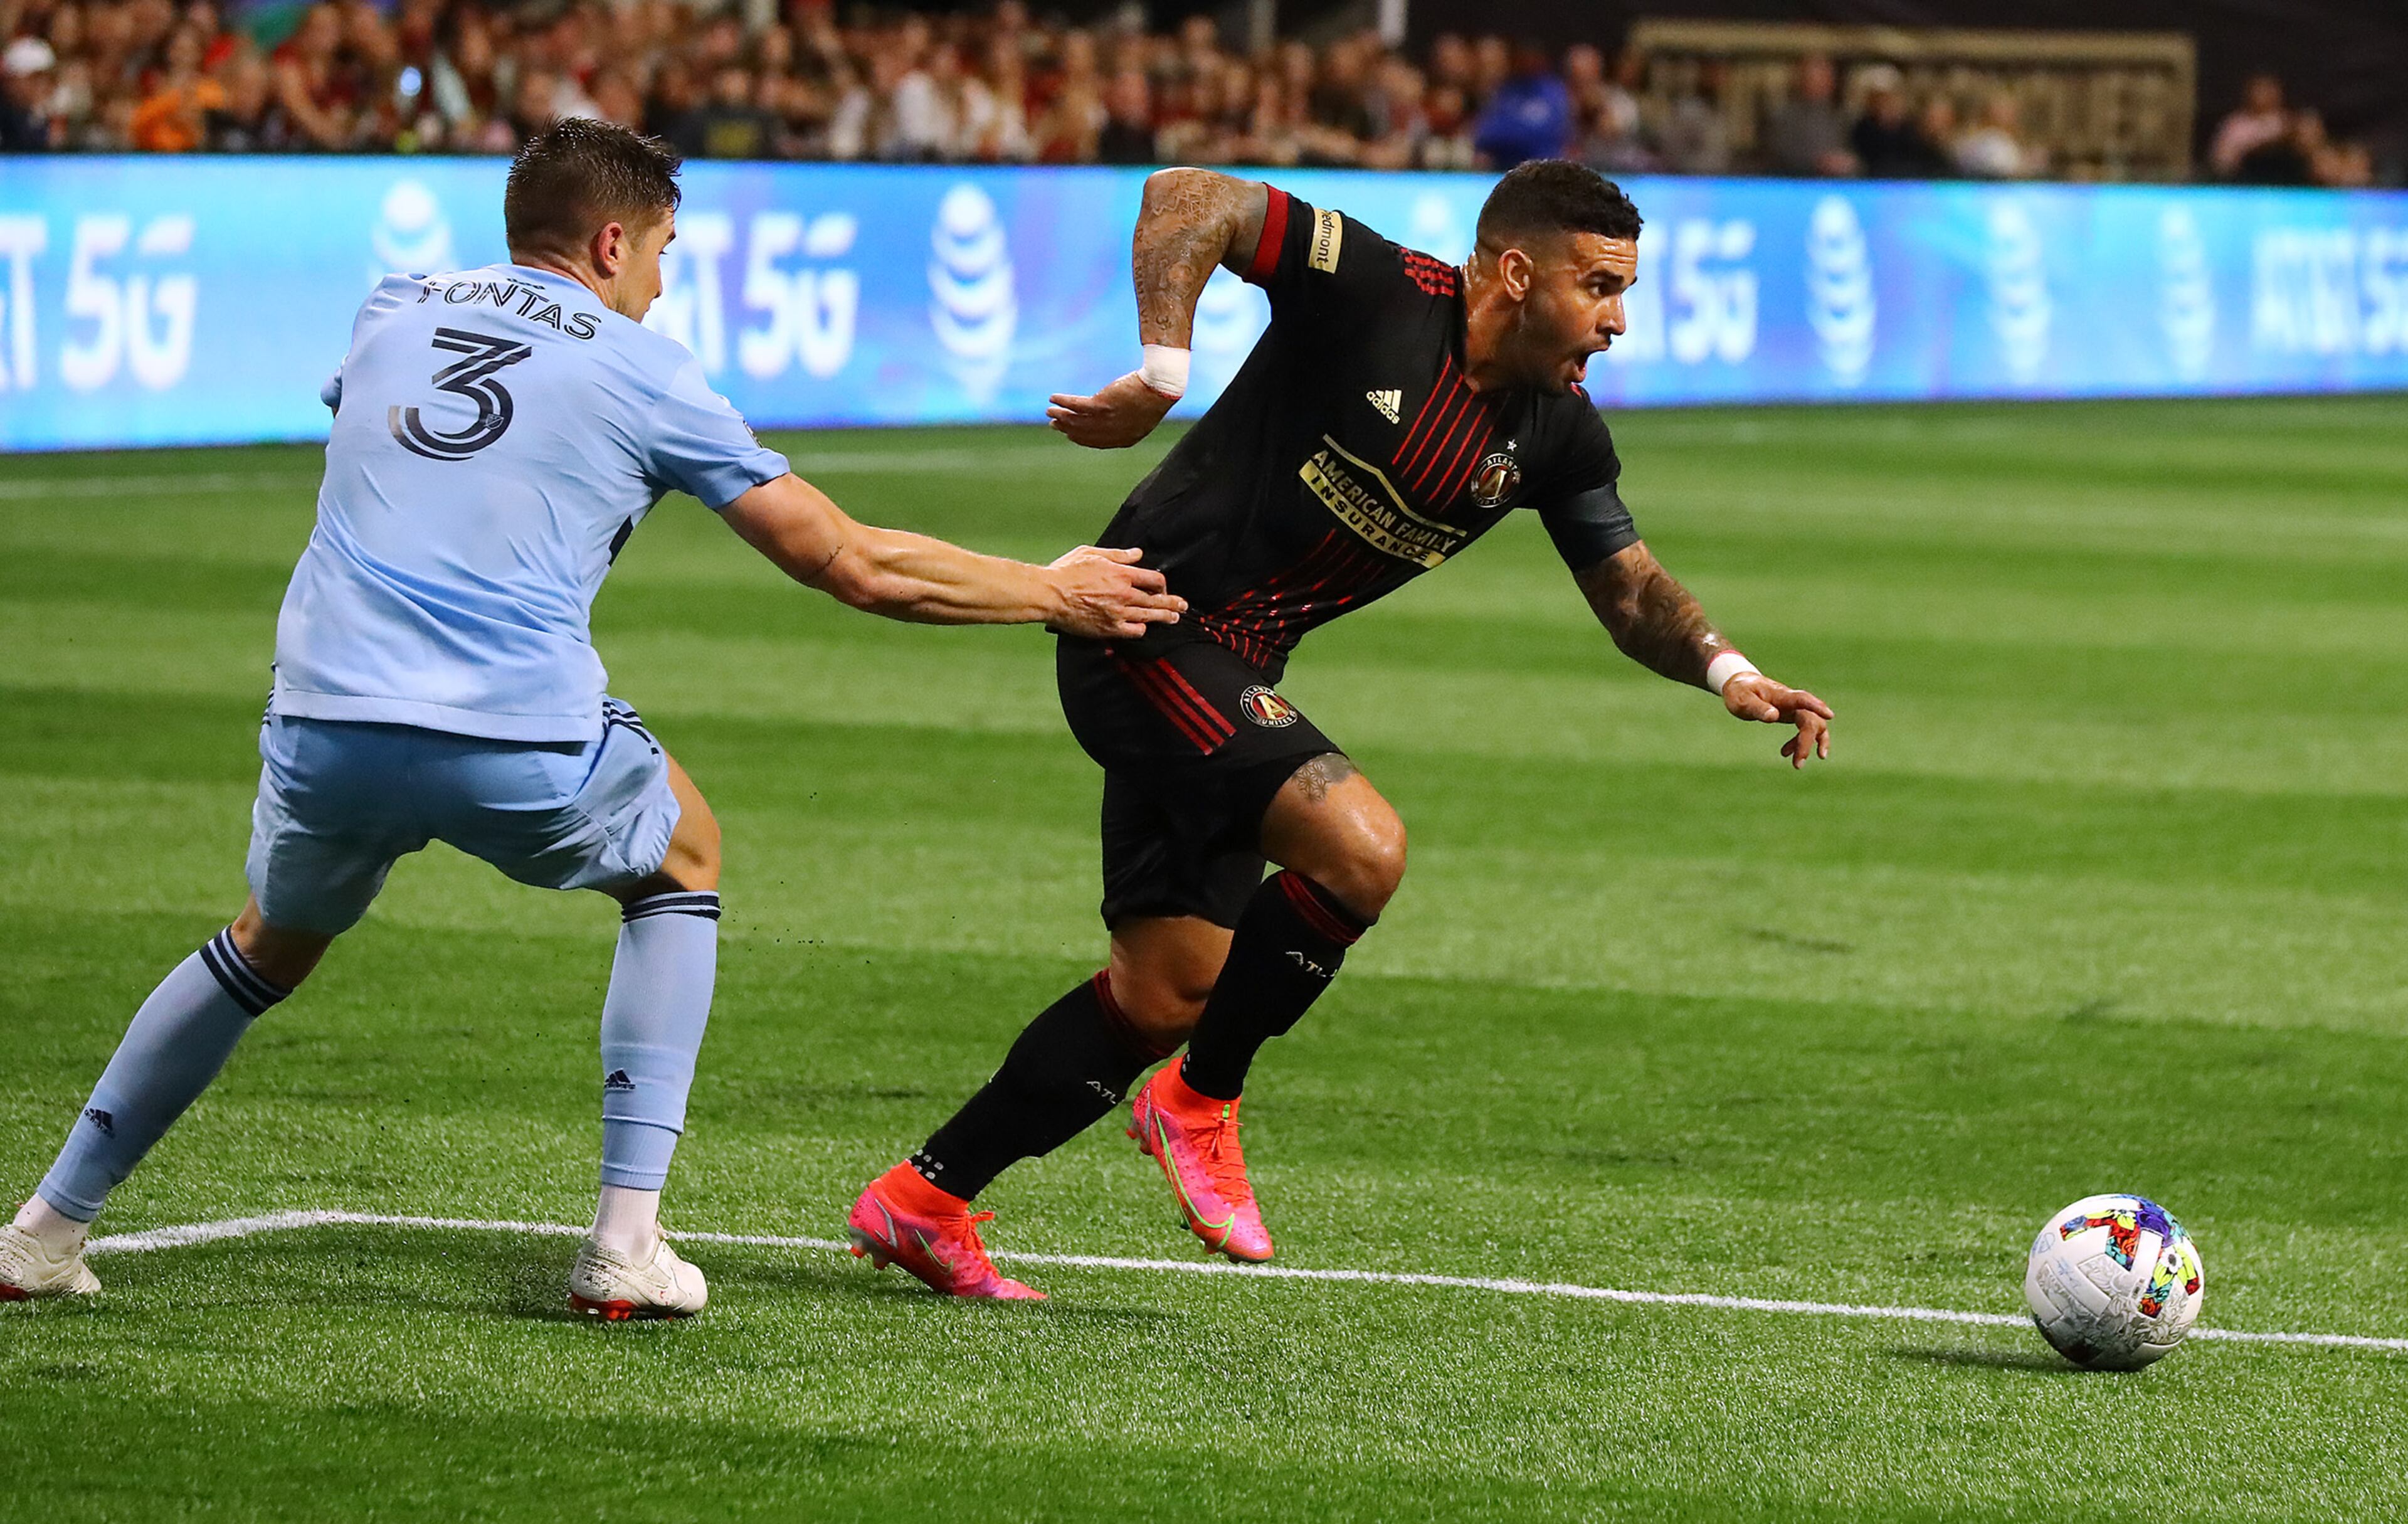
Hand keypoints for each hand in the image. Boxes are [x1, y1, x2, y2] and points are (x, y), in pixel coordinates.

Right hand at [1045, 545, 1186, 639]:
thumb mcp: (1092, 553)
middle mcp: (1124, 594)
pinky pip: (1134, 631)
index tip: (1163, 586)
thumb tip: (1138, 554)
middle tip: (1182, 606)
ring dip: (1164, 617)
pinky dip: (1142, 629)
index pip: (1154, 579)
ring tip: (1173, 618)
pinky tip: (1145, 627)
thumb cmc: (1066, 572)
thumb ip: (1118, 555)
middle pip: (1157, 599)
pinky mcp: (1109, 628)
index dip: (1162, 583)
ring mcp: (1118, 613)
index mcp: (1121, 574)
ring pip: (1150, 616)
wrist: (1048, 595)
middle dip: (1172, 602)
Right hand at [1047, 372, 1175, 448]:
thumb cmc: (1153, 396)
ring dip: (1061, 416)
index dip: (1080, 438)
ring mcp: (1107, 419)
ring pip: (1078, 420)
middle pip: (1084, 432)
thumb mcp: (1141, 414)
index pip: (1097, 442)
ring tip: (1049, 411)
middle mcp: (1114, 433)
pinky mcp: (1102, 404)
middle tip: (1054, 423)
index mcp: (1125, 439)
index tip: (1069, 434)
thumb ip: (1125, 421)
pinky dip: (1063, 402)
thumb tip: (1112, 417)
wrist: (1160, 387)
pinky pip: (1077, 405)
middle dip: (1067, 428)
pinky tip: (1053, 398)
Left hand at [1721, 673, 1832, 768]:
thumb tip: (1774, 716)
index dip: (1816, 706)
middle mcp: (1792, 701)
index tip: (1829, 716)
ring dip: (1809, 744)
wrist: (1741, 685)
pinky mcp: (1793, 715)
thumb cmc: (1741, 692)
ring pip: (1813, 725)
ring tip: (1798, 765)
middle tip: (1798, 765)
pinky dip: (1800, 743)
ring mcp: (1794, 708)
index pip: (1802, 699)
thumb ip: (1758, 708)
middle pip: (1809, 719)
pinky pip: (1806, 729)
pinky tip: (1785, 753)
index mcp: (1781, 695)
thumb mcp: (1742, 700)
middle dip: (1807, 741)